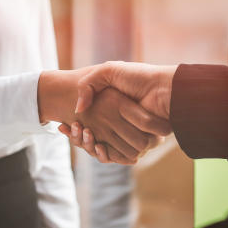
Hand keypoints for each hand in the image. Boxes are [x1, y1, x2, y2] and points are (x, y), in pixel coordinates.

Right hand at [39, 68, 170, 162]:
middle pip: (89, 139)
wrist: (165, 90)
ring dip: (84, 143)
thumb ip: (87, 86)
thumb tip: (77, 110)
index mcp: (112, 110)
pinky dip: (100, 153)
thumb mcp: (107, 71)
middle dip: (76, 136)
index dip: (73, 128)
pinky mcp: (135, 147)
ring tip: (80, 132)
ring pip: (97, 149)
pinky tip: (93, 143)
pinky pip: (113, 156)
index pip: (86, 125)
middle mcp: (118, 125)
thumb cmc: (138, 78)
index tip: (62, 125)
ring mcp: (126, 137)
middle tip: (64, 128)